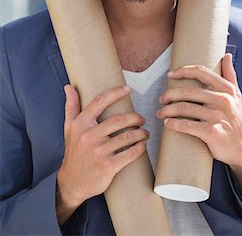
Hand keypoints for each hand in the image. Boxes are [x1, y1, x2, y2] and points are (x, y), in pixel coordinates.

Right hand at [57, 85, 148, 210]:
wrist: (72, 183)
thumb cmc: (73, 152)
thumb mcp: (69, 128)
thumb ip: (71, 106)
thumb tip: (69, 86)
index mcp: (81, 124)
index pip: (100, 102)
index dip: (115, 93)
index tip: (128, 89)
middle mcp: (89, 136)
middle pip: (119, 119)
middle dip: (135, 117)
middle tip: (141, 119)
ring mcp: (99, 152)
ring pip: (128, 136)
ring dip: (141, 133)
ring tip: (144, 133)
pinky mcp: (108, 166)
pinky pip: (130, 153)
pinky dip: (140, 148)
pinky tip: (142, 145)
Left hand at [157, 54, 241, 169]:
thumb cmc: (234, 120)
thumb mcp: (236, 96)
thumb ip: (230, 75)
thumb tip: (227, 55)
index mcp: (227, 89)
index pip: (201, 72)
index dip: (183, 71)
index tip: (170, 74)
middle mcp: (223, 100)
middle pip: (188, 91)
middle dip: (170, 94)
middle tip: (161, 99)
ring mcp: (217, 116)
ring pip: (184, 108)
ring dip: (167, 110)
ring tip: (160, 112)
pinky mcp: (212, 133)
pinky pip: (187, 125)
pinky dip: (174, 124)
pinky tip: (167, 123)